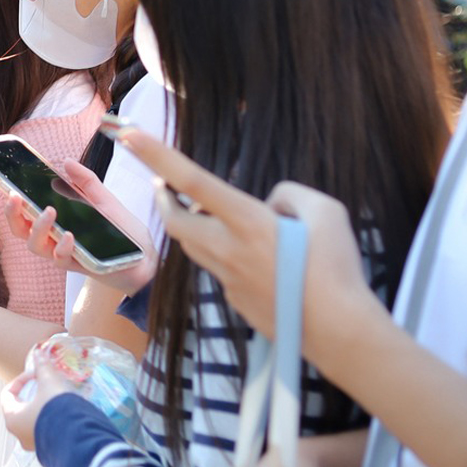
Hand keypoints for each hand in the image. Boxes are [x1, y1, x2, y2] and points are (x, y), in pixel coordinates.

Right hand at [0, 156, 155, 293]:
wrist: (144, 256)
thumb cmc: (119, 229)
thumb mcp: (102, 199)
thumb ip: (85, 181)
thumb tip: (67, 161)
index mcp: (55, 219)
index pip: (24, 209)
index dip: (10, 199)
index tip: (4, 182)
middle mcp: (53, 236)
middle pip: (19, 229)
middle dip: (12, 214)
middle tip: (14, 197)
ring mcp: (63, 251)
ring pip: (34, 245)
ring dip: (37, 227)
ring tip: (49, 212)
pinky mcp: (77, 265)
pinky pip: (60, 259)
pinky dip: (61, 246)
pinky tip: (69, 235)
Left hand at [0, 356, 76, 451]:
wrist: (79, 437)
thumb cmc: (56, 409)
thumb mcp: (49, 383)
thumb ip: (43, 367)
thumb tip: (38, 352)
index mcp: (12, 418)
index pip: (7, 394)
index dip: (21, 380)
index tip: (36, 375)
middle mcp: (19, 434)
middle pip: (20, 407)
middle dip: (33, 393)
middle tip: (46, 385)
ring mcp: (34, 444)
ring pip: (33, 420)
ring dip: (42, 406)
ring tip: (57, 397)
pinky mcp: (49, 449)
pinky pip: (46, 430)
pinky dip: (51, 419)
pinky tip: (63, 412)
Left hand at [106, 121, 377, 359]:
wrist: (339, 332)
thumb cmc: (336, 267)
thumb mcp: (326, 211)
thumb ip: (290, 195)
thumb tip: (269, 205)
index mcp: (246, 221)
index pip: (191, 180)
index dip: (157, 155)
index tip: (127, 134)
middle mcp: (226, 248)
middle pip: (175, 219)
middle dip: (163, 198)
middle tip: (163, 184)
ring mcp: (226, 278)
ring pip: (192, 245)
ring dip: (191, 225)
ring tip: (208, 214)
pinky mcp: (233, 300)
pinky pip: (218, 270)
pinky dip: (224, 255)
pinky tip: (253, 260)